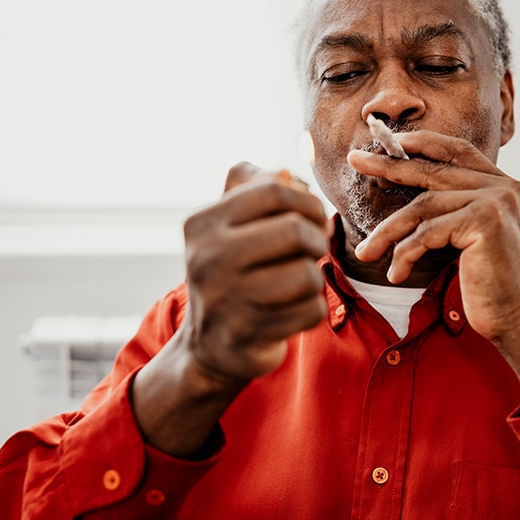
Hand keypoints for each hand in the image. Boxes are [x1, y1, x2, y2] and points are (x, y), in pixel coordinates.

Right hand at [180, 162, 329, 384]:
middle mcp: (206, 259)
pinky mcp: (246, 336)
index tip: (314, 219)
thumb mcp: (228, 225)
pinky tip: (292, 311)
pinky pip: (310, 311)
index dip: (308, 202)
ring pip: (307, 274)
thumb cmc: (232, 272)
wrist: (209, 346)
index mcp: (202, 224)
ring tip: (299, 283)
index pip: (273, 190)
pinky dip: (311, 310)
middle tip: (312, 252)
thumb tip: (287, 173)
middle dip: (317, 240)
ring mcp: (224, 300)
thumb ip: (252, 187)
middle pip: (295, 231)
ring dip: (314, 278)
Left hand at [349, 131, 519, 343]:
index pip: (457, 151)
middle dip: (389, 165)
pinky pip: (426, 233)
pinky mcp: (485, 222)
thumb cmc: (492, 288)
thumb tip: (416, 197)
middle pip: (434, 170)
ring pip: (422, 206)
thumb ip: (456, 212)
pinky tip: (396, 275)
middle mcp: (505, 187)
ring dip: (388, 232)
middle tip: (354, 160)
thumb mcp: (473, 240)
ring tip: (365, 253)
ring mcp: (497, 201)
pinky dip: (404, 254)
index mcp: (505, 186)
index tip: (389, 142)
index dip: (422, 142)